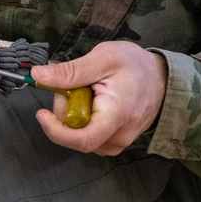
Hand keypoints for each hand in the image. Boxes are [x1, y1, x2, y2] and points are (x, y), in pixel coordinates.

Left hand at [31, 42, 167, 155]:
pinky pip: (89, 136)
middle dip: (66, 110)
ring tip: (90, 90)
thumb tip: (38, 76)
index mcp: (116, 117)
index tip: (42, 114)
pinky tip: (93, 102)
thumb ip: (71, 70)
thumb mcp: (104, 58)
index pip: (82, 140)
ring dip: (74, 114)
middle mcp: (118, 137)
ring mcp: (117, 143)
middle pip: (76, 135)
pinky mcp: (115, 142)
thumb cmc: (136, 65)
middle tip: (76, 84)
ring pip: (80, 136)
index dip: (56, 131)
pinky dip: (83, 120)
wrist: (162, 78)